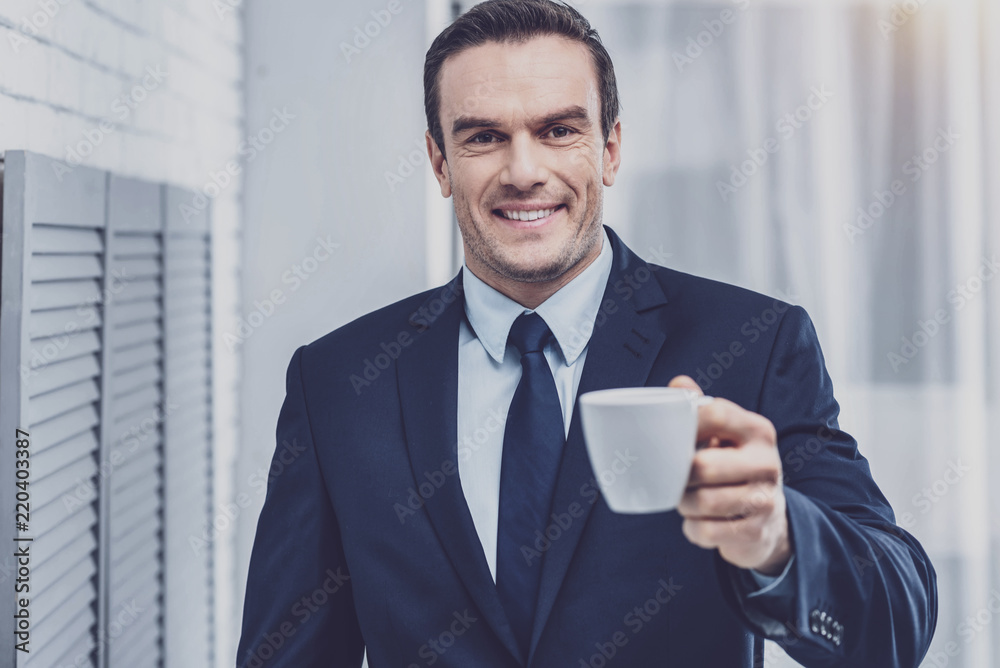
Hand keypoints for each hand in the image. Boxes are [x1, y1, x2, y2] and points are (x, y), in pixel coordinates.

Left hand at [669, 376, 791, 574]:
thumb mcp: (724, 435)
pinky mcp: (756, 531)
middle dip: (680, 476)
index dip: (685, 424)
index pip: (716, 414)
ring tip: (686, 499)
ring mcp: (765, 499)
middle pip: (703, 466)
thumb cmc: (733, 466)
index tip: (669, 436)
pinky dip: (692, 529)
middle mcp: (767, 462)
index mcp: (757, 430)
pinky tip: (698, 521)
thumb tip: (678, 384)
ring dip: (684, 504)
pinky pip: (706, 531)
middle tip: (675, 478)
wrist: (768, 519)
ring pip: (703, 502)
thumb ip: (701, 409)